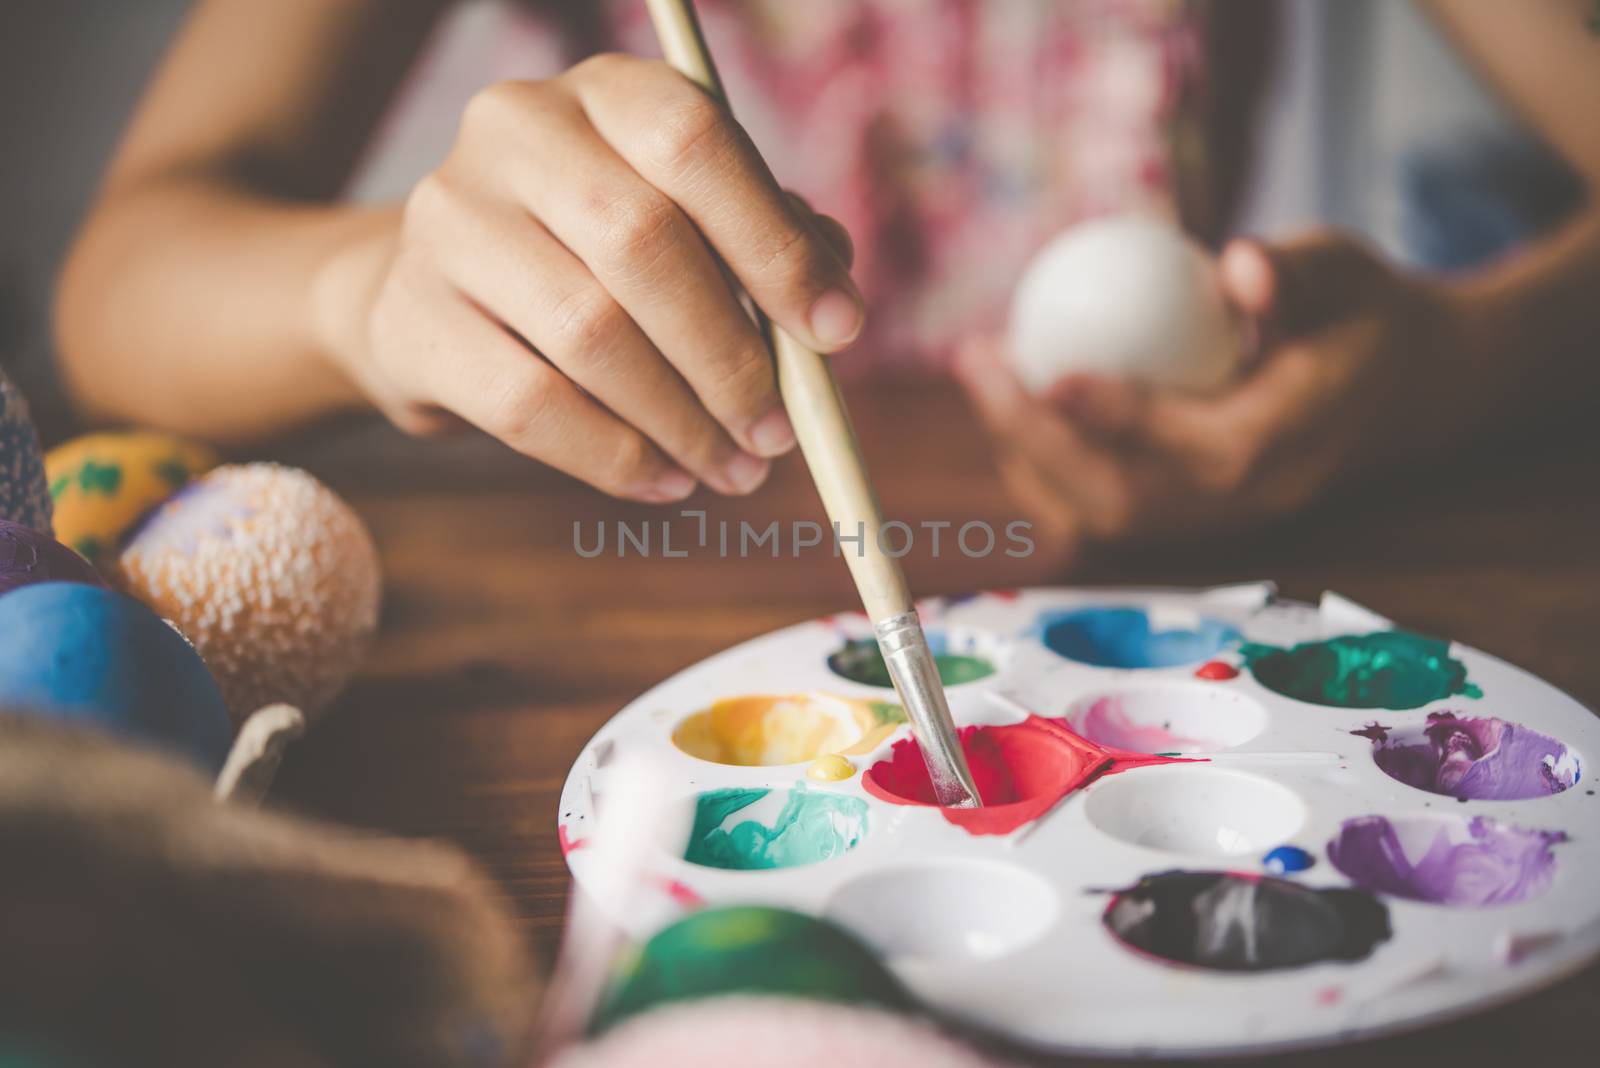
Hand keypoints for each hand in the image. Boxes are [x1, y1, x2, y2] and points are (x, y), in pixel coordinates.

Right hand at [322, 54, 859, 501]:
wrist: (430, 295)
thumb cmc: (593, 258)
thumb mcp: (684, 223)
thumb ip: (766, 244)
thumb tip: (832, 309)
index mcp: (602, 91)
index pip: (694, 142)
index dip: (774, 244)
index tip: (837, 333)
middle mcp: (514, 131)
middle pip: (643, 245)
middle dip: (729, 357)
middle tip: (778, 434)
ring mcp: (448, 222)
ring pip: (590, 334)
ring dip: (681, 422)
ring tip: (732, 469)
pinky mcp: (411, 318)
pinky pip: (531, 406)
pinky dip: (614, 458)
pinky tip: (664, 481)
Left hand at [955, 231, 1468, 554]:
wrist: (1405, 386)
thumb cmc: (1360, 310)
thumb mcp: (1345, 268)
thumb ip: (1293, 270)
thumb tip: (1235, 264)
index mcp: (1294, 444)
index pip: (1201, 451)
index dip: (1120, 422)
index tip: (1047, 374)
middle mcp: (1251, 499)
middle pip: (1127, 499)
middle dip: (1037, 442)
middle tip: (979, 362)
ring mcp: (1217, 520)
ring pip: (1104, 516)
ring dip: (1028, 457)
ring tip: (984, 377)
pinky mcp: (1189, 517)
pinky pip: (1103, 507)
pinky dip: (1047, 466)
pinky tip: (1010, 403)